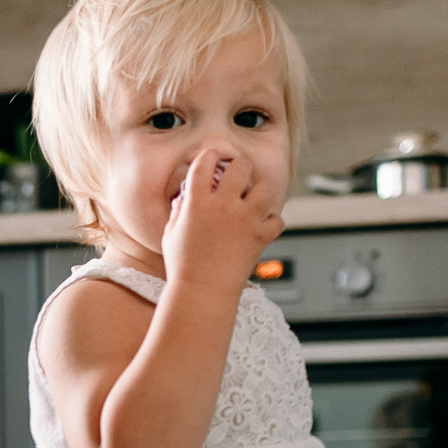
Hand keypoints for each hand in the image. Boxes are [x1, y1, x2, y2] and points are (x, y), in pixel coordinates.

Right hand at [160, 144, 283, 292]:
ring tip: (256, 196)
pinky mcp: (259, 237)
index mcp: (197, 202)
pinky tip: (265, 226)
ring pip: (265, 188)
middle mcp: (222, 205)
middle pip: (240, 167)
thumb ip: (178, 214)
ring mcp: (244, 220)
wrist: (202, 292)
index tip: (213, 157)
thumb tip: (182, 202)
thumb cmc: (182, 268)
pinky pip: (277, 221)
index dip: (210, 155)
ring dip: (261, 190)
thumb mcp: (170, 236)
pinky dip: (273, 223)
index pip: (204, 163)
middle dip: (241, 166)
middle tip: (240, 172)